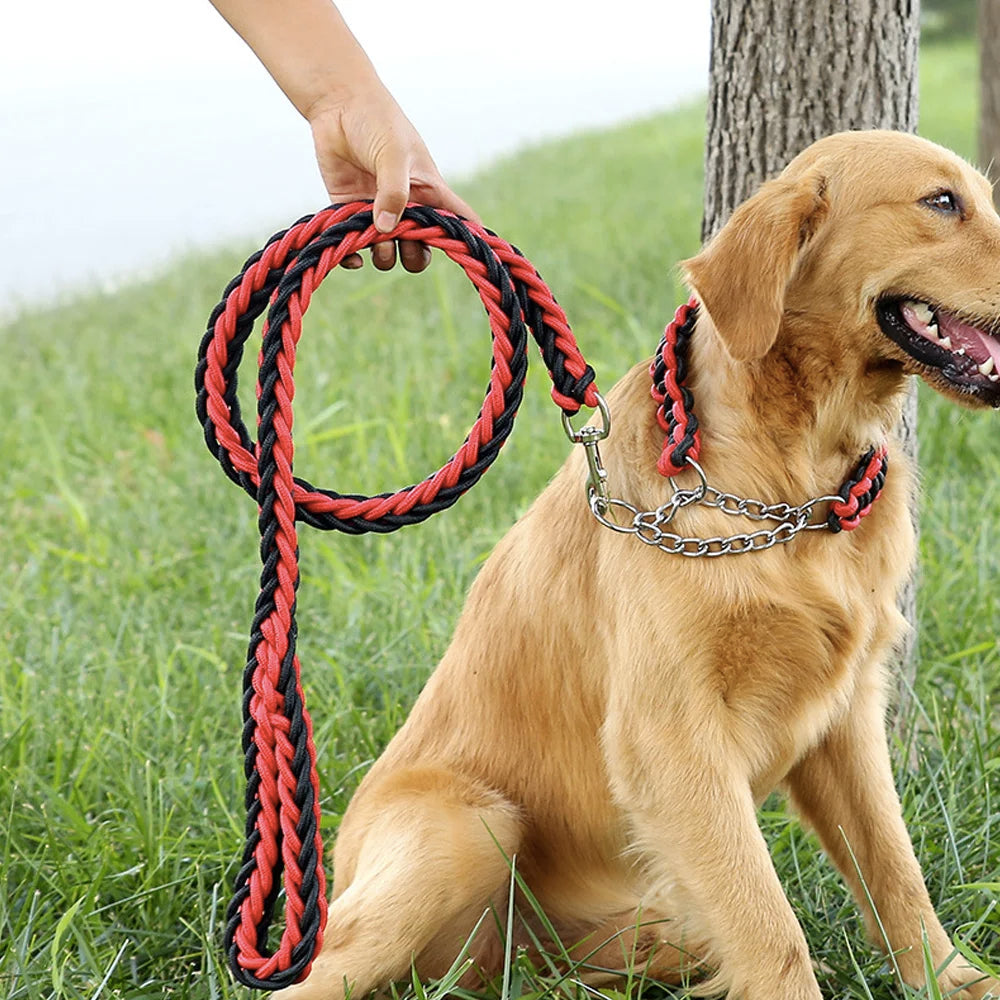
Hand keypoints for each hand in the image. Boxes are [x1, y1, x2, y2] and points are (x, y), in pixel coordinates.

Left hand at [308, 86, 479, 273]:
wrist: (337, 104)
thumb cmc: (376, 121)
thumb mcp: (394, 153)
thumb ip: (393, 191)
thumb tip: (386, 229)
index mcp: (429, 192)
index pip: (459, 221)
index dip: (467, 241)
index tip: (467, 255)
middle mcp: (407, 208)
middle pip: (421, 251)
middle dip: (415, 256)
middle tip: (403, 238)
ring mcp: (377, 212)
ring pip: (389, 254)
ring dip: (383, 255)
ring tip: (373, 235)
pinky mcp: (349, 213)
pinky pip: (355, 248)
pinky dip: (353, 257)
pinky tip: (353, 255)